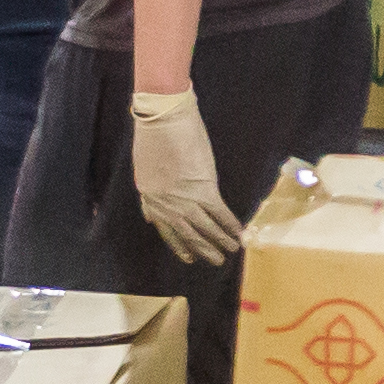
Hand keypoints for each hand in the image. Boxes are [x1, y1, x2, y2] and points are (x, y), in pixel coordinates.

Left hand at [130, 89, 241, 263]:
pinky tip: (238, 232)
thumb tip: (150, 210)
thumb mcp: (145, 170)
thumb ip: (151, 191)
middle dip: (202, 249)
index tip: (188, 257)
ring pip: (204, 228)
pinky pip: (219, 212)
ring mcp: (185, 199)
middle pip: (187, 234)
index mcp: (151, 199)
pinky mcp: (204, 189)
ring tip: (231, 251)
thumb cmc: (153, 138)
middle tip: (214, 261)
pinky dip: (229, 224)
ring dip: (219, 241)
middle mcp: (167, 205)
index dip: (179, 245)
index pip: (166, 230)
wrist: (163, 121)